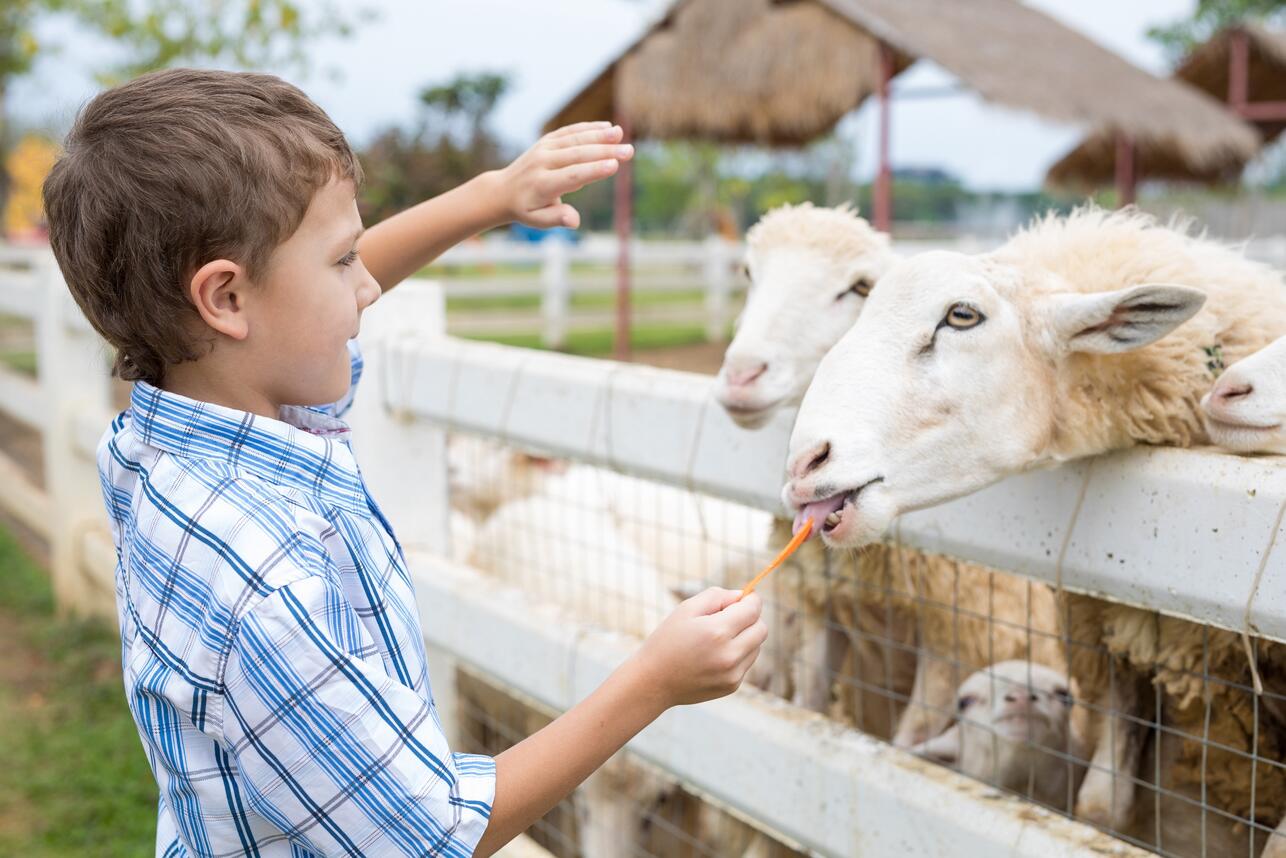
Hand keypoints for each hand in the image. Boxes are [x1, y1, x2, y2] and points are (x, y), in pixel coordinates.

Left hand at [493, 122, 633, 228]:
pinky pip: (569, 132)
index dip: (594, 171)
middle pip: (577, 155)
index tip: (615, 166)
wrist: (502, 190)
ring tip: (620, 133)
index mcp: (542, 185)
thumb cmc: (525, 209)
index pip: (572, 176)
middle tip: (629, 151)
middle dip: (605, 152)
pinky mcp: (546, 140)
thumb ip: (556, 219)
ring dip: (599, 135)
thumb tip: (574, 221)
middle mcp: (542, 163)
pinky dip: (588, 128)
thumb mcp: (537, 221)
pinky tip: (607, 127)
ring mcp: (544, 149)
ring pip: (574, 140)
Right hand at [630, 588, 767, 707]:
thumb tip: (741, 596)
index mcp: (717, 632)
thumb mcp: (686, 609)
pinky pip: (746, 663)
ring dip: (745, 637)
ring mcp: (733, 674)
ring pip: (756, 647)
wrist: (653, 681)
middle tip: (729, 617)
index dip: (751, 600)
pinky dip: (737, 655)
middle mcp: (729, 655)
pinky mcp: (732, 686)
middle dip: (751, 618)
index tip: (744, 598)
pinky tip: (714, 656)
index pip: (753, 610)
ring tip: (717, 639)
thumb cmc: (667, 640)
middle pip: (761, 629)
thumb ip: (717, 596)